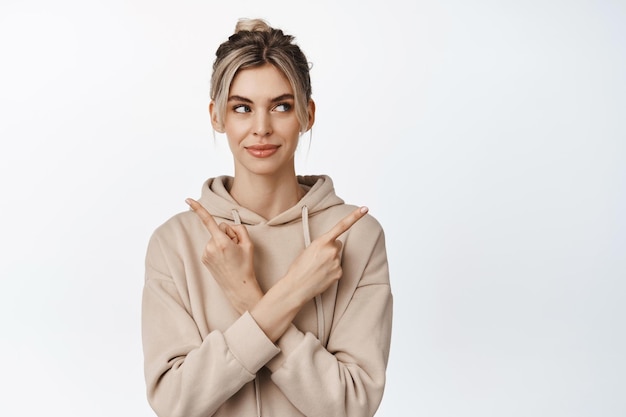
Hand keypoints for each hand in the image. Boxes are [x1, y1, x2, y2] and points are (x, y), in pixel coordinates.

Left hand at [186, 198, 262, 313]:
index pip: (208, 221)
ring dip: (223, 243)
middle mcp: (210, 247)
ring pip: (215, 237)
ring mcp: (205, 253)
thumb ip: (239, 229)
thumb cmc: (245, 265)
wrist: (238, 287)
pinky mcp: (204, 258)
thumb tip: (229, 227)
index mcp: (221, 242)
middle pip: (219, 229)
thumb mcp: (248, 244)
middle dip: (228, 235)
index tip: (188, 198)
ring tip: (231, 256)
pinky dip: (219, 249)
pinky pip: (212, 245)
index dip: (198, 208)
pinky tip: (225, 259)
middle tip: (237, 249)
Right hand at [283, 206, 368, 305]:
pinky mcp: (339, 273)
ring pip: (337, 257)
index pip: (342, 225)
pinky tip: (322, 275)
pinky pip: (338, 268)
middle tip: (318, 258)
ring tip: (317, 268)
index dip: (355, 216)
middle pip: (338, 244)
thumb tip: (330, 248)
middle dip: (331, 249)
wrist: (296, 287)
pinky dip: (331, 271)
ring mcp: (337, 262)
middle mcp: (332, 250)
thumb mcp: (307, 250)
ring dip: (330, 261)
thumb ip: (321, 245)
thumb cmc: (299, 268)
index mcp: (322, 241)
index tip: (365, 209)